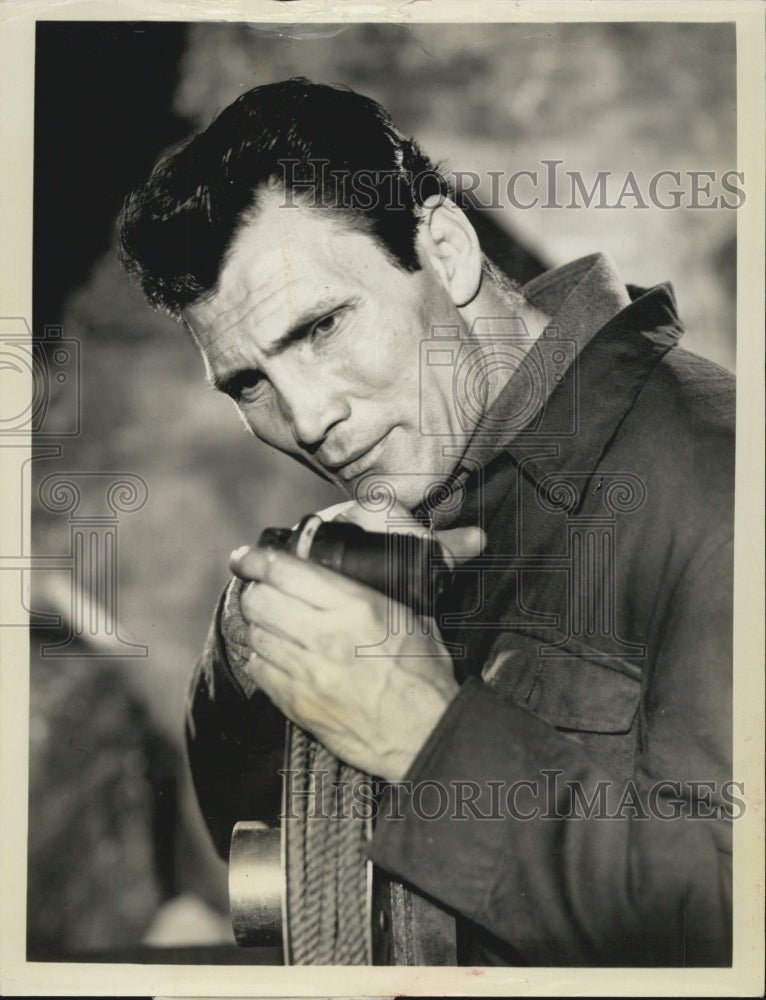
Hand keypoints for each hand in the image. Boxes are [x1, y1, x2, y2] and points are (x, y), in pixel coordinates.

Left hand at [230, 507, 484, 780]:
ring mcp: (307, 672)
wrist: (426, 734)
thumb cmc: (423, 675)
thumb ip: (371, 591)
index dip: (256, 559)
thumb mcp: (410, 617)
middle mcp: (325, 635)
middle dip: (255, 591)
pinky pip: (258, 670)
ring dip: (258, 624)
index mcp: (356, 606)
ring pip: (255, 633)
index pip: (285, 571)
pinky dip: (261, 657)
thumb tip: (340, 572)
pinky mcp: (297, 704)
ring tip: (271, 623)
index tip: (245, 557)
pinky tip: (275, 655)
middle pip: (259, 600)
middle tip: (261, 591)